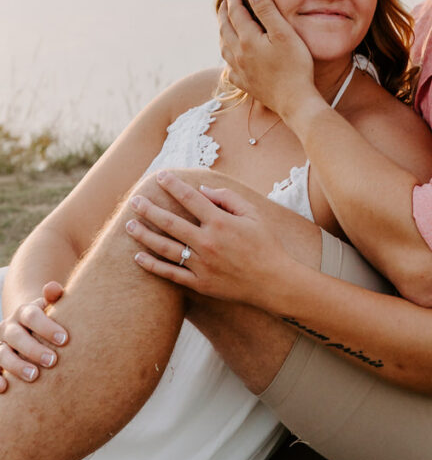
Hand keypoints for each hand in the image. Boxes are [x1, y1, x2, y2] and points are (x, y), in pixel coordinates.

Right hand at [0, 282, 67, 391]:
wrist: (28, 330)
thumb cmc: (47, 322)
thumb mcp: (50, 309)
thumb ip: (54, 298)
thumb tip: (52, 288)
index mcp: (24, 312)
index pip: (32, 316)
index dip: (47, 327)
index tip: (64, 340)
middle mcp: (8, 327)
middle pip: (16, 336)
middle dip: (34, 349)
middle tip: (53, 361)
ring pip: (2, 354)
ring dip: (16, 365)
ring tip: (34, 376)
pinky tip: (5, 387)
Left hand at [126, 171, 289, 307]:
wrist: (273, 281)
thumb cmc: (265, 243)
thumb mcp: (253, 214)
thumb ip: (227, 198)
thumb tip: (202, 189)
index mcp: (221, 222)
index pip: (190, 199)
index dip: (173, 185)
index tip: (160, 176)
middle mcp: (207, 242)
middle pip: (170, 223)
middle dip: (149, 210)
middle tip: (134, 200)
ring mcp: (202, 265)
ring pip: (165, 248)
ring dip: (144, 235)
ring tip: (128, 225)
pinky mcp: (200, 283)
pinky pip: (171, 273)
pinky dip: (153, 266)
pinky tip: (138, 256)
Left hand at [218, 0, 314, 120]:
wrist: (295, 100)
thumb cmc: (294, 65)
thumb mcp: (284, 33)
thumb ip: (267, 11)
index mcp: (248, 39)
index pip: (235, 12)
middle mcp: (238, 54)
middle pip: (225, 29)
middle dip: (223, 13)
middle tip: (223, 2)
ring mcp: (240, 71)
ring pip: (224, 47)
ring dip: (222, 33)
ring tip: (224, 25)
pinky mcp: (245, 84)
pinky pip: (229, 68)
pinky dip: (227, 58)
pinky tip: (231, 59)